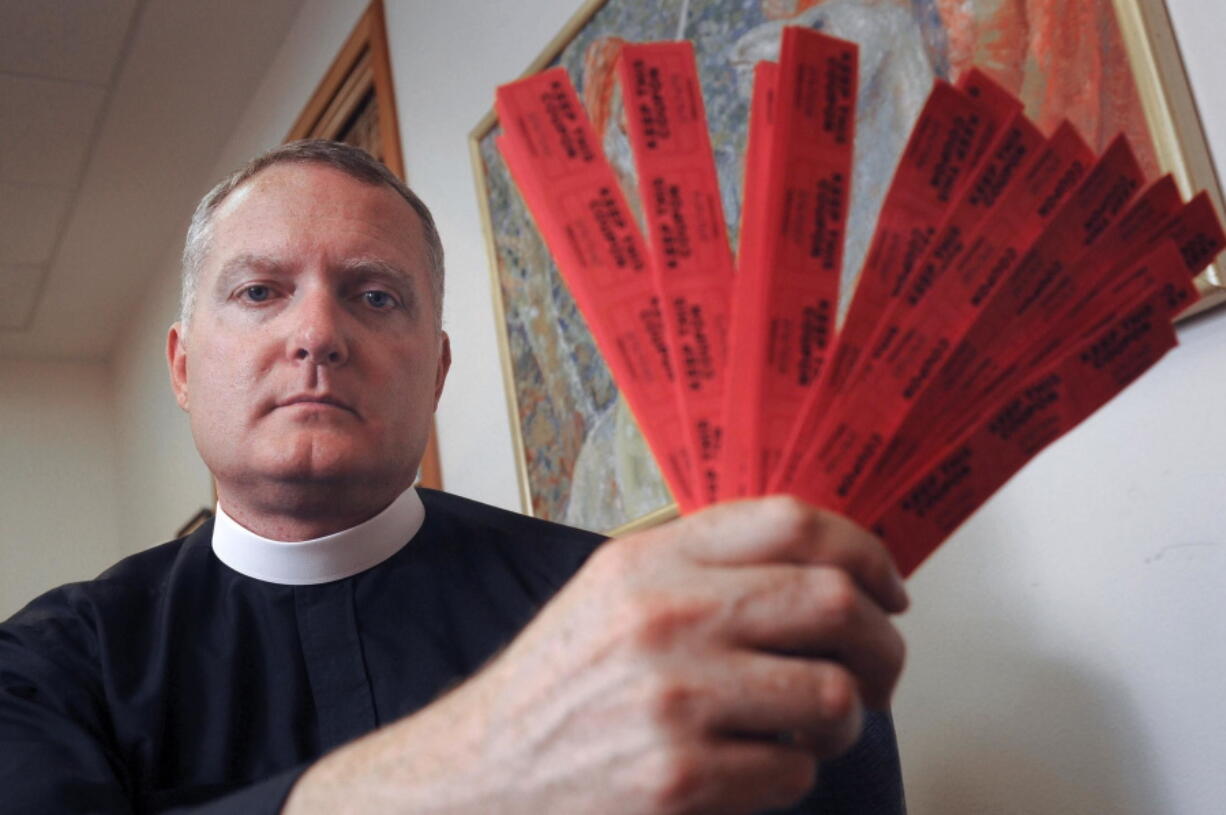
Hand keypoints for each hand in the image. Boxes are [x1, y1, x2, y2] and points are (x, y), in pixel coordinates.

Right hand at [285, 496, 907, 814]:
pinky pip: (794, 773)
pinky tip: (754, 766)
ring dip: (843, 719)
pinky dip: (792, 774)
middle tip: (878, 668)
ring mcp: (674, 700)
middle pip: (832, 602)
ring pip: (832, 695)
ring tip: (814, 726)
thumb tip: (821, 561)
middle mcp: (665, 618)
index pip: (793, 523)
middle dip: (882, 642)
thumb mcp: (615, 589)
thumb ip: (703, 561)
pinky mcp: (680, 780)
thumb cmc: (562, 682)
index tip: (887, 587)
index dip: (866, 551)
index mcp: (652, 560)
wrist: (486, 772)